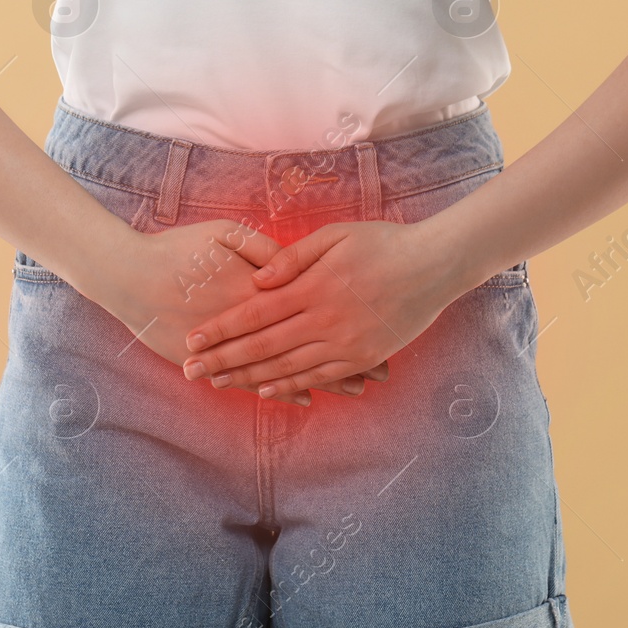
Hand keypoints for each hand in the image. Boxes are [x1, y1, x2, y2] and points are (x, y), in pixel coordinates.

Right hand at [86, 218, 385, 403]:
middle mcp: (247, 326)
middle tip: (383, 371)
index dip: (346, 319)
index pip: (312, 308)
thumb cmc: (176, 249)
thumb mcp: (223, 234)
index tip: (381, 327)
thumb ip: (263, 250)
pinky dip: (281, 389)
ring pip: (286, 369)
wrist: (127, 277)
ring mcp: (230, 348)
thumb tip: (294, 264)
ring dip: (323, 380)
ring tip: (359, 388)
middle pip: (308, 345)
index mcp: (255, 291)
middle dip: (347, 360)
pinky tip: (304, 397)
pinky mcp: (212, 363)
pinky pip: (254, 381)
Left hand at [180, 218, 475, 398]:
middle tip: (191, 372)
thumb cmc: (384, 242)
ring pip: (287, 367)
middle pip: (263, 346)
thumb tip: (258, 279)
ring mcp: (345, 342)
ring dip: (249, 378)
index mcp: (313, 286)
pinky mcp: (362, 357)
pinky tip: (267, 391)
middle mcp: (325, 320)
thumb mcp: (336, 236)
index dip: (222, 329)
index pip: (255, 313)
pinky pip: (320, 377)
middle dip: (224, 361)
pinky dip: (291, 386)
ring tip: (218, 384)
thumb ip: (293, 258)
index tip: (193, 340)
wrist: (436, 264)